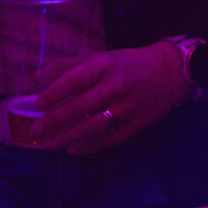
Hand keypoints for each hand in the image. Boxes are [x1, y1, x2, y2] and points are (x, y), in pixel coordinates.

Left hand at [23, 43, 190, 153]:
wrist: (172, 71)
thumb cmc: (129, 63)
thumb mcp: (100, 57)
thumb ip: (68, 65)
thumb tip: (35, 77)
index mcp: (105, 65)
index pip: (74, 80)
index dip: (54, 93)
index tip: (37, 104)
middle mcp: (116, 86)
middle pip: (80, 106)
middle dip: (55, 120)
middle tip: (36, 130)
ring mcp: (128, 107)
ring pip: (93, 127)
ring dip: (68, 137)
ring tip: (48, 145)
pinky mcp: (138, 124)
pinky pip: (110, 139)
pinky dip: (90, 146)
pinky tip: (73, 150)